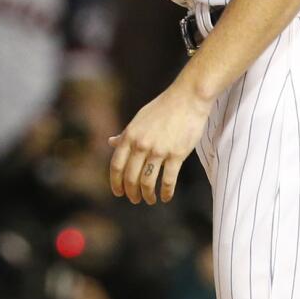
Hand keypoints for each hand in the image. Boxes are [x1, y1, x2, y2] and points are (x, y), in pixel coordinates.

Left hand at [108, 84, 210, 204]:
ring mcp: (159, 150)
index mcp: (130, 135)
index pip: (116, 165)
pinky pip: (168, 180)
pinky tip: (165, 197)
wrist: (187, 98)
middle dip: (131, 193)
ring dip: (147, 195)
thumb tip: (111, 142)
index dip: (116, 182)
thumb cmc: (163, 108)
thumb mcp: (139, 119)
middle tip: (135, 200)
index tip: (118, 193)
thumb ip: (126, 134)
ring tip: (150, 199)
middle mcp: (141, 144)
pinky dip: (165, 192)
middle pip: (130, 177)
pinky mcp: (176, 155)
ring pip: (147, 182)